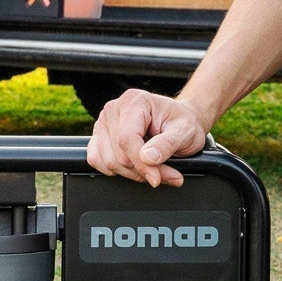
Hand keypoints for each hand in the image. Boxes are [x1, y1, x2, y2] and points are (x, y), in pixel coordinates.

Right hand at [86, 88, 209, 186]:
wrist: (179, 121)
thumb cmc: (182, 123)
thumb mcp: (185, 132)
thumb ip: (167, 144)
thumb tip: (147, 157)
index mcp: (134, 101)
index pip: (127, 139)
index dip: (141, 164)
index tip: (157, 179)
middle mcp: (114, 109)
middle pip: (118, 154)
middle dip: (142, 171)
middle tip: (165, 175)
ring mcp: (103, 122)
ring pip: (108, 161)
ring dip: (131, 173)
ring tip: (154, 170)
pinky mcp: (99, 136)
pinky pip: (96, 160)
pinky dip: (116, 171)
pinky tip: (135, 167)